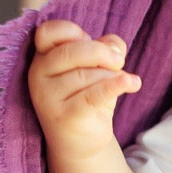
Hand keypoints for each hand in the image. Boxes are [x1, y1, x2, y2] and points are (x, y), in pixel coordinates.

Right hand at [28, 19, 140, 159]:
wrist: (80, 141)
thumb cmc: (86, 96)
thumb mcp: (97, 67)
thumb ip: (106, 48)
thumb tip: (115, 46)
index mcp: (43, 57)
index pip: (48, 32)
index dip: (72, 31)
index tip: (90, 40)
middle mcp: (39, 75)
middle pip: (71, 51)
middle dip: (102, 53)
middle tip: (119, 62)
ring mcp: (48, 98)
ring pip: (88, 75)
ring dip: (112, 77)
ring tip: (120, 83)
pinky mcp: (65, 117)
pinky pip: (93, 96)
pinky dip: (115, 87)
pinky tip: (132, 83)